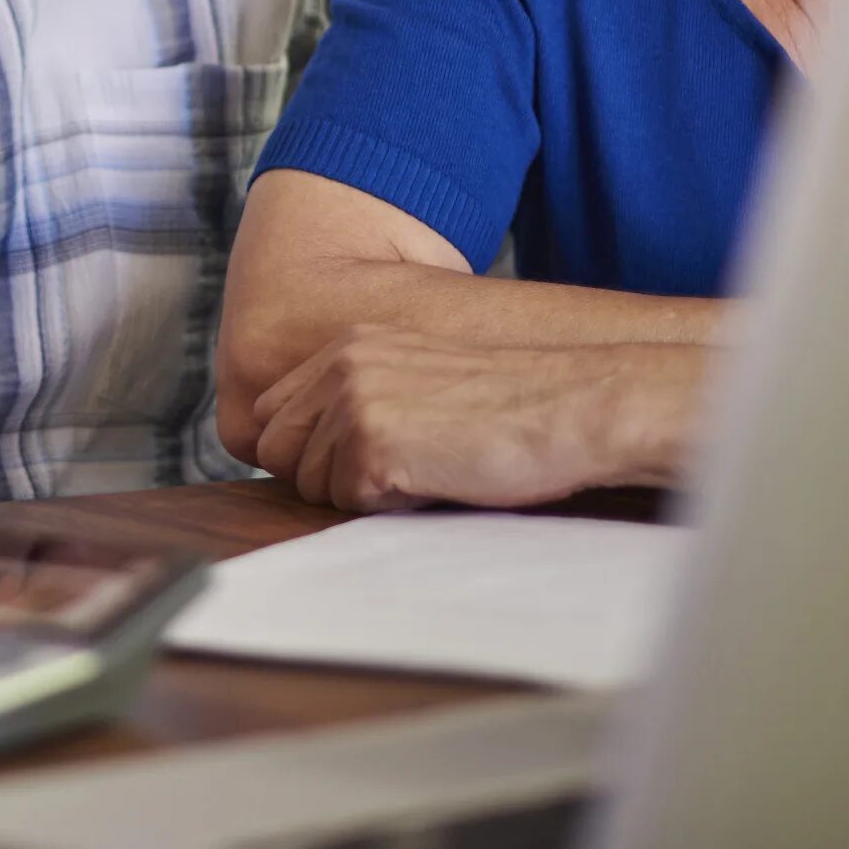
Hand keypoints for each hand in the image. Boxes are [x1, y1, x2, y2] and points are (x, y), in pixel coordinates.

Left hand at [239, 329, 695, 511]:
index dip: (307, 453)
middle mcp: (340, 364)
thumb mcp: (418, 382)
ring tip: (429, 468)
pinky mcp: (371, 442)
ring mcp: (352, 400)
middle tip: (395, 474)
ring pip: (312, 483)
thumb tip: (306, 457)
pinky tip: (439, 478)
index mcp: (349, 345)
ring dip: (364, 492)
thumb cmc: (511, 408)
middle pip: (276, 450)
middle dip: (324, 477)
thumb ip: (359, 401)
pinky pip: (349, 501)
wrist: (575, 406)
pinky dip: (392, 504)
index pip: (273, 415)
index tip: (357, 464)